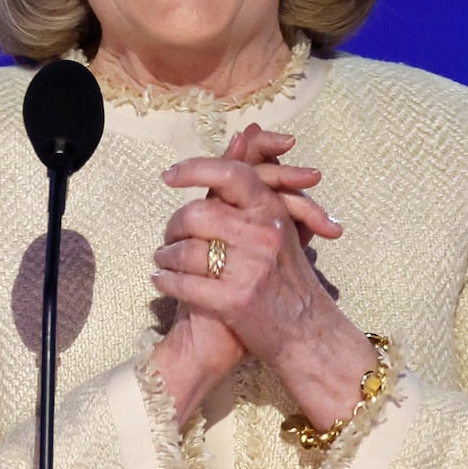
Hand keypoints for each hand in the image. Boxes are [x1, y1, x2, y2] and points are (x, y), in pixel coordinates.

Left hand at [150, 145, 375, 426]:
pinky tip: (159, 281)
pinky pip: (183, 283)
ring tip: (161, 261)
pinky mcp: (234, 301)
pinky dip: (165, 281)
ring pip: (184, 250)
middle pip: (197, 213)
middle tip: (167, 236)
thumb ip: (256, 184)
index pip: (231, 173)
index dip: (195, 168)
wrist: (308, 335)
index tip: (170, 175)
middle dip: (173, 225)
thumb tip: (242, 134)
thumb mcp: (279, 225)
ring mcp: (249, 269)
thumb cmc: (288, 278)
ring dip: (164, 256)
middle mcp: (263, 236)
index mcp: (273, 212)